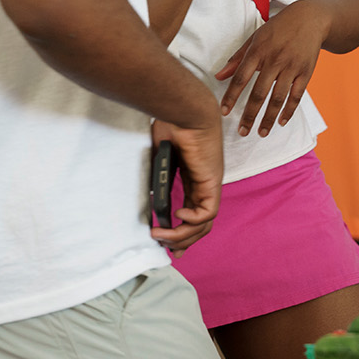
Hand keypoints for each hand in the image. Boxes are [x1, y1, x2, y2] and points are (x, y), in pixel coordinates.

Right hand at [152, 116, 222, 254]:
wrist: (184, 110)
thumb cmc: (171, 125)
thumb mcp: (159, 158)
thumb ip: (156, 178)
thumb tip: (146, 197)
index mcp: (194, 178)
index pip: (193, 212)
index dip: (181, 230)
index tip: (165, 241)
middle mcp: (205, 183)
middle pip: (201, 223)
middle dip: (184, 240)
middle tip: (166, 249)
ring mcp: (210, 183)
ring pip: (204, 223)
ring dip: (182, 235)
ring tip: (161, 235)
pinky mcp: (212, 181)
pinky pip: (207, 212)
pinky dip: (192, 220)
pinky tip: (177, 216)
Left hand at [216, 0, 330, 136]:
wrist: (309, 18)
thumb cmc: (278, 29)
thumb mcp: (255, 38)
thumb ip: (237, 58)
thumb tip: (218, 76)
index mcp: (258, 51)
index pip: (241, 78)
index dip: (231, 96)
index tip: (224, 112)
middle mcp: (274, 60)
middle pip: (259, 93)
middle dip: (250, 115)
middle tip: (242, 132)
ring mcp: (292, 67)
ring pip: (278, 98)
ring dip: (269, 118)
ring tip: (261, 132)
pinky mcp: (306, 72)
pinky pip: (297, 95)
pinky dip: (289, 110)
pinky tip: (281, 121)